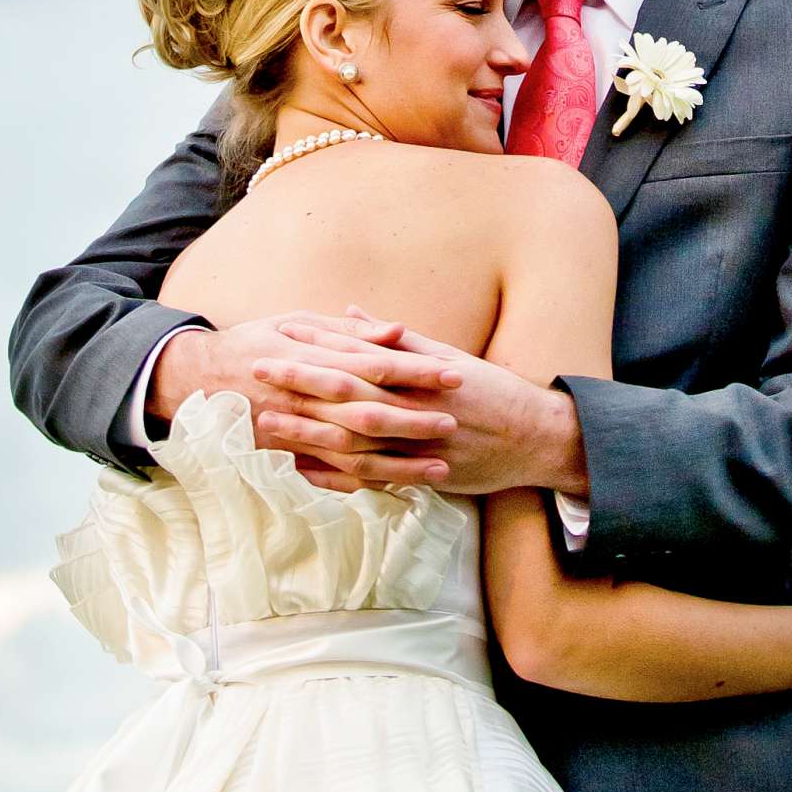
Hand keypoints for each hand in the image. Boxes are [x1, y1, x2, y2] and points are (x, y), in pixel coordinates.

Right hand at [149, 315, 463, 490]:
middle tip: (454, 421)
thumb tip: (398, 331)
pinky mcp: (286, 459)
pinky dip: (365, 486)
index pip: (372, 365)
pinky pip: (330, 478)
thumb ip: (348, 331)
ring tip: (441, 467)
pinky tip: (399, 490)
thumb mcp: (295, 322)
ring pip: (353, 453)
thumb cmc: (255, 342)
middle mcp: (303, 398)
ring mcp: (293, 433)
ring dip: (399, 462)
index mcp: (309, 358)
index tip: (452, 373)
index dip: (414, 371)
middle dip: (413, 418)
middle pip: (367, 412)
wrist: (195, 380)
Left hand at [265, 313, 588, 496]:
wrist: (535, 438)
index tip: (280, 337)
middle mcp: (414, 408)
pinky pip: (370, 479)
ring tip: (265, 425)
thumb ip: (398, 337)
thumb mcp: (448, 356)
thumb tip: (353, 312)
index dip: (316, 348)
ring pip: (352, 441)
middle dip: (299, 385)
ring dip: (306, 433)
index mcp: (418, 375)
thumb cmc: (491, 391)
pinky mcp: (420, 476)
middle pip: (346, 397)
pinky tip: (303, 473)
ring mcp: (416, 446)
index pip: (357, 357)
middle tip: (256, 374)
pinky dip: (335, 477)